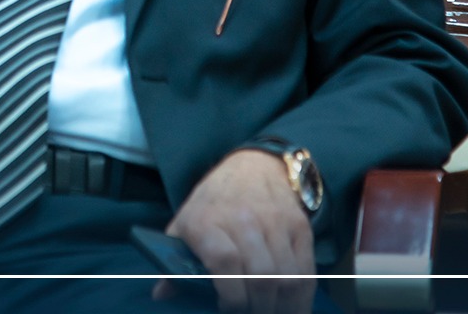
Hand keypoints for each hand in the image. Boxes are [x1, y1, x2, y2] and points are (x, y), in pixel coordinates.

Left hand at [153, 149, 315, 313]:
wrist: (252, 167)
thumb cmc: (213, 204)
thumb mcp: (184, 224)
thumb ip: (173, 262)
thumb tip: (161, 294)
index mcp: (207, 221)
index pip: (225, 261)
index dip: (230, 294)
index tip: (227, 308)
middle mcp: (243, 218)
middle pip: (261, 276)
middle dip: (258, 308)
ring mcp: (275, 222)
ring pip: (287, 278)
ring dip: (281, 306)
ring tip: (269, 313)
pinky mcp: (299, 226)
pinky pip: (306, 272)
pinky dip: (302, 298)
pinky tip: (290, 308)